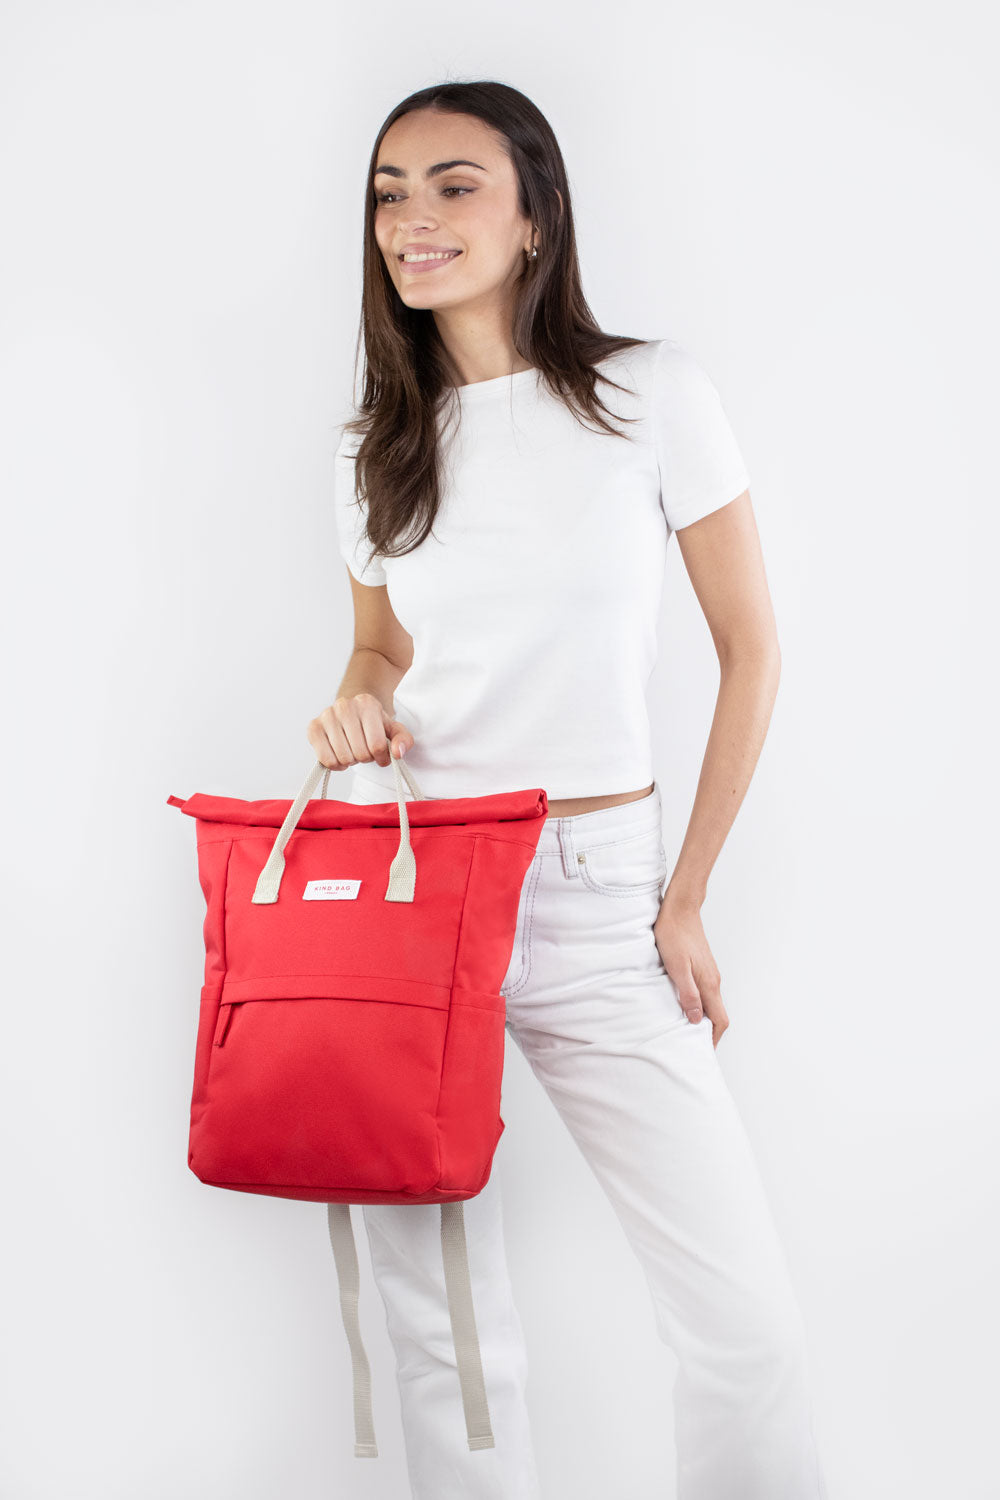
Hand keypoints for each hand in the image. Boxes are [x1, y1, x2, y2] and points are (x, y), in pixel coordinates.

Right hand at [306, 693, 413, 770]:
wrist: (352, 710)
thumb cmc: (372, 723)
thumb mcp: (393, 729)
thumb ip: (403, 740)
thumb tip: (397, 753)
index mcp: (367, 703)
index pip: (377, 745)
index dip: (381, 757)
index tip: (381, 755)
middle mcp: (344, 706)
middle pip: (360, 753)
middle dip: (365, 758)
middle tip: (364, 750)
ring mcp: (326, 716)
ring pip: (343, 758)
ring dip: (351, 761)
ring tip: (352, 750)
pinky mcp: (313, 728)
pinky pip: (325, 760)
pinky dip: (335, 764)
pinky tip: (340, 756)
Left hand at [652, 894, 728, 1045]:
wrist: (680, 909)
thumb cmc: (675, 935)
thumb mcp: (677, 967)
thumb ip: (688, 993)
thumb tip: (695, 1019)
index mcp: (709, 983)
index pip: (720, 1019)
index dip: (713, 1038)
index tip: (702, 1051)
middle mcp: (713, 980)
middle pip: (717, 1014)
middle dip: (707, 1032)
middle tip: (691, 1044)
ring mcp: (709, 972)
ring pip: (711, 1003)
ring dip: (702, 1017)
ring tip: (684, 1027)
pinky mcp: (702, 966)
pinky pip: (705, 992)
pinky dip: (698, 1004)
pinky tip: (683, 1004)